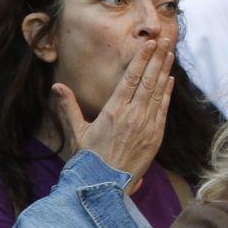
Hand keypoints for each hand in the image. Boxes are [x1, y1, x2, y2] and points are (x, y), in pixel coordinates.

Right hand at [51, 36, 173, 190]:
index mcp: (113, 111)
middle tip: (165, 39)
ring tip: (170, 53)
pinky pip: (162, 109)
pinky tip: (170, 79)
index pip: (131, 78)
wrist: (103, 188)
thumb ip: (69, 107)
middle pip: (148, 80)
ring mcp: (146, 126)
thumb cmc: (88, 160)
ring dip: (165, 70)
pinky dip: (167, 93)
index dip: (142, 59)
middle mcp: (132, 115)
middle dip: (157, 58)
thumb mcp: (76, 132)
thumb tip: (57, 87)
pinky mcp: (155, 137)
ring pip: (158, 92)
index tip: (149, 44)